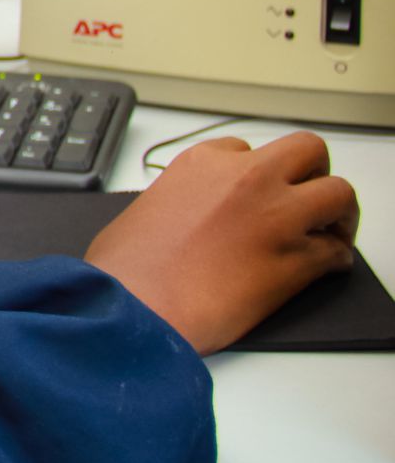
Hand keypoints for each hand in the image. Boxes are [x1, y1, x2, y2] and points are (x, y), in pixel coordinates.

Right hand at [86, 133, 357, 354]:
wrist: (133, 310)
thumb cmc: (125, 270)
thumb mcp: (143, 210)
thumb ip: (177, 199)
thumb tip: (186, 216)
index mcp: (202, 165)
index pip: (246, 151)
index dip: (254, 175)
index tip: (253, 195)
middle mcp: (246, 180)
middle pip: (307, 152)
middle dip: (310, 174)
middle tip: (301, 201)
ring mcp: (276, 218)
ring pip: (338, 193)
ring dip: (335, 214)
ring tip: (325, 234)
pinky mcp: (296, 262)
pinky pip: (336, 252)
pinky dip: (334, 259)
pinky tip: (321, 269)